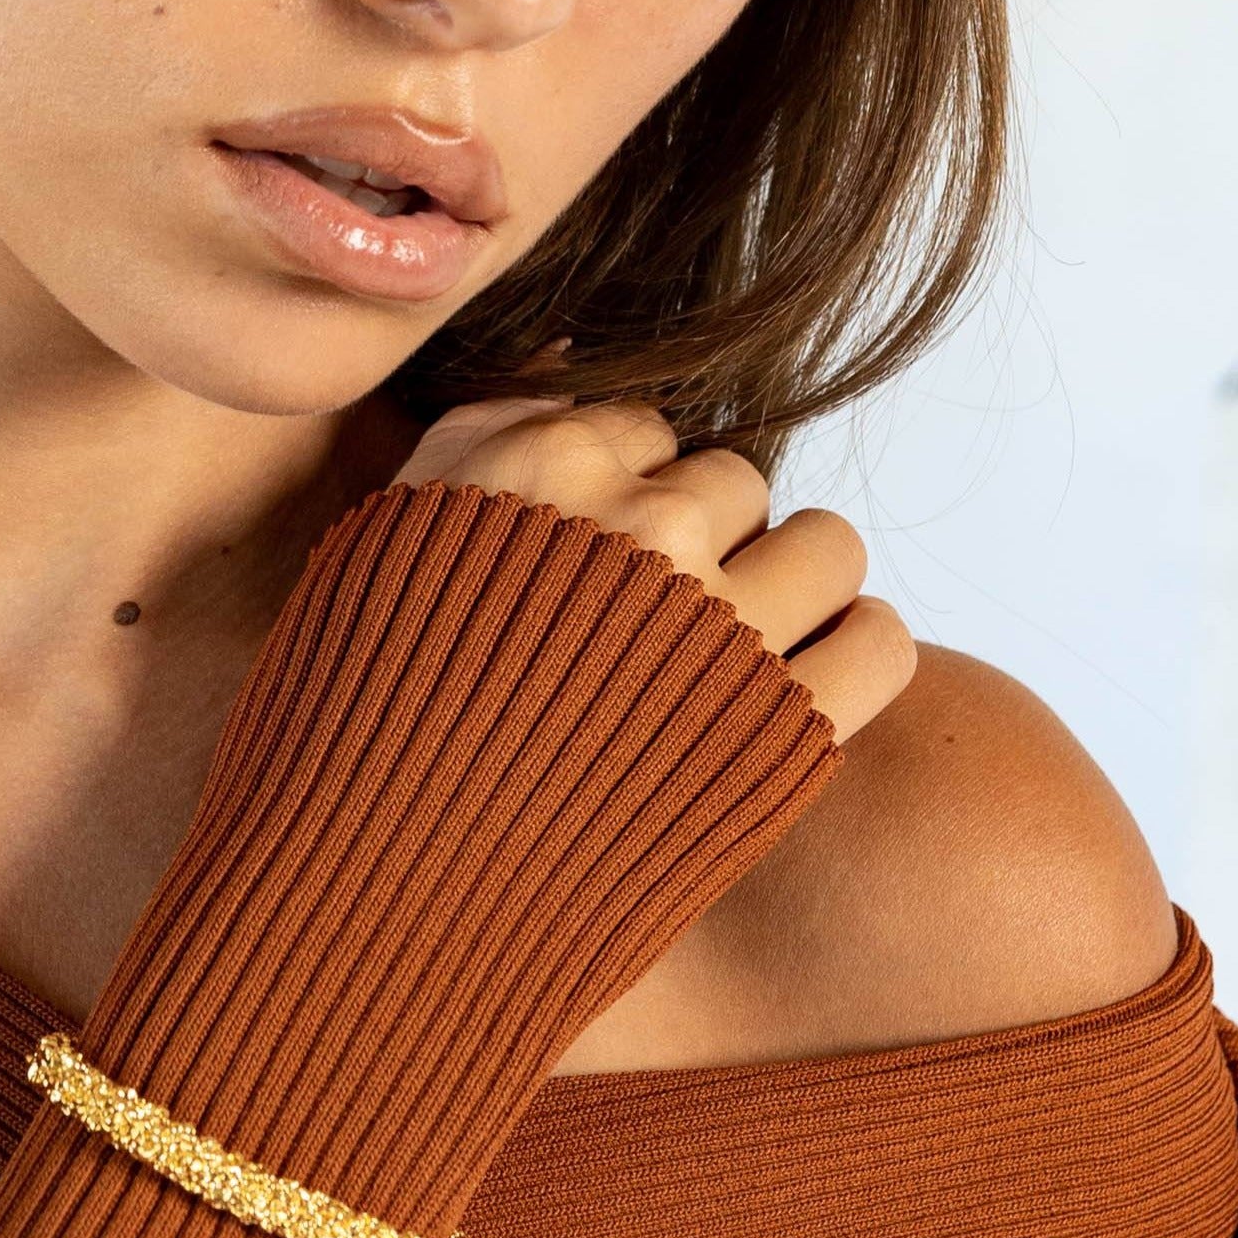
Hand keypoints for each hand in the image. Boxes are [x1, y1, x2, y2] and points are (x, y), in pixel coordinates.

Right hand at [393, 395, 913, 744]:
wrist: (379, 877)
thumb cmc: (357, 714)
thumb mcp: (386, 537)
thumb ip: (478, 436)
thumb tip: (566, 361)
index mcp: (542, 465)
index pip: (643, 428)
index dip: (624, 491)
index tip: (601, 555)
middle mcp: (643, 525)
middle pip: (737, 480)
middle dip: (708, 537)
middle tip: (659, 617)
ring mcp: (721, 623)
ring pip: (826, 544)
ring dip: (793, 585)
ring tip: (738, 647)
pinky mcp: (783, 726)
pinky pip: (880, 642)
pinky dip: (853, 655)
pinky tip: (801, 686)